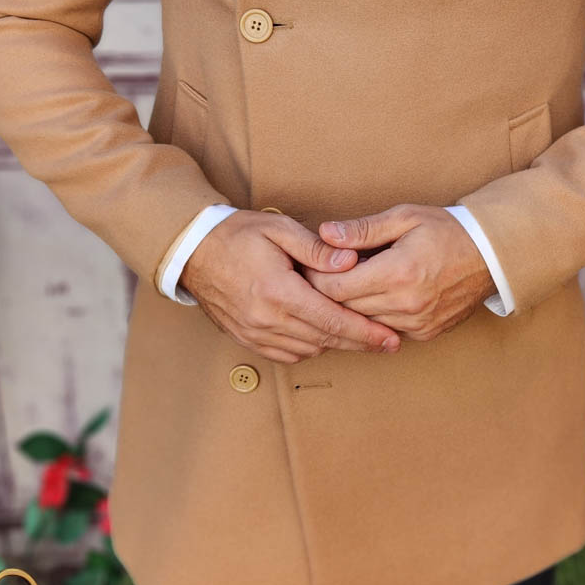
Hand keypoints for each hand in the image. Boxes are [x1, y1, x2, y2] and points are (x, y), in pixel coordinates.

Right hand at [181, 210, 401, 363]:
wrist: (194, 251)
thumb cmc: (239, 235)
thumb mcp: (280, 229)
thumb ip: (317, 249)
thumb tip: (351, 263)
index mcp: (278, 292)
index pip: (332, 320)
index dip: (365, 332)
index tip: (390, 338)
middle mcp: (267, 319)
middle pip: (325, 340)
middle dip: (360, 343)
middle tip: (389, 343)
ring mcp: (255, 333)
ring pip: (308, 350)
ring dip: (335, 345)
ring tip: (361, 336)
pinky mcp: (247, 339)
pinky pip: (287, 354)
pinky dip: (309, 348)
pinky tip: (322, 335)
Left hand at [304, 204, 497, 341]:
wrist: (491, 256)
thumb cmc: (446, 230)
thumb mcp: (404, 217)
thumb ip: (362, 229)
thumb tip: (324, 234)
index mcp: (398, 273)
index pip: (336, 288)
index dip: (316, 277)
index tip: (310, 265)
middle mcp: (407, 304)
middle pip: (345, 308)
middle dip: (328, 292)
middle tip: (318, 274)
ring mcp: (417, 323)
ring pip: (363, 322)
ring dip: (351, 306)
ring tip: (348, 282)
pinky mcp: (425, 333)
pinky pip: (385, 329)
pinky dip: (375, 315)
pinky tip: (375, 296)